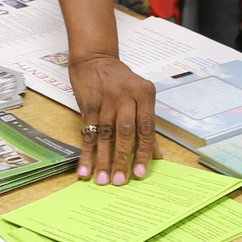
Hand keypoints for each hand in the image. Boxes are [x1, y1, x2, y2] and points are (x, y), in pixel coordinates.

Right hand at [67, 52, 158, 184]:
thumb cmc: (120, 80)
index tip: (140, 173)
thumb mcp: (139, 96)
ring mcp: (105, 101)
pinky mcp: (88, 105)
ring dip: (103, 160)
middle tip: (120, 181)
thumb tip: (157, 155)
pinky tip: (84, 169)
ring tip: (102, 180)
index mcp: (144, 94)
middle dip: (122, 159)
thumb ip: (147, 125)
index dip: (143, 152)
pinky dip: (86, 153)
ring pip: (105, 135)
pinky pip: (88, 133)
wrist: (95, 59)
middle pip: (125, 132)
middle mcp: (126, 97)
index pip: (146, 128)